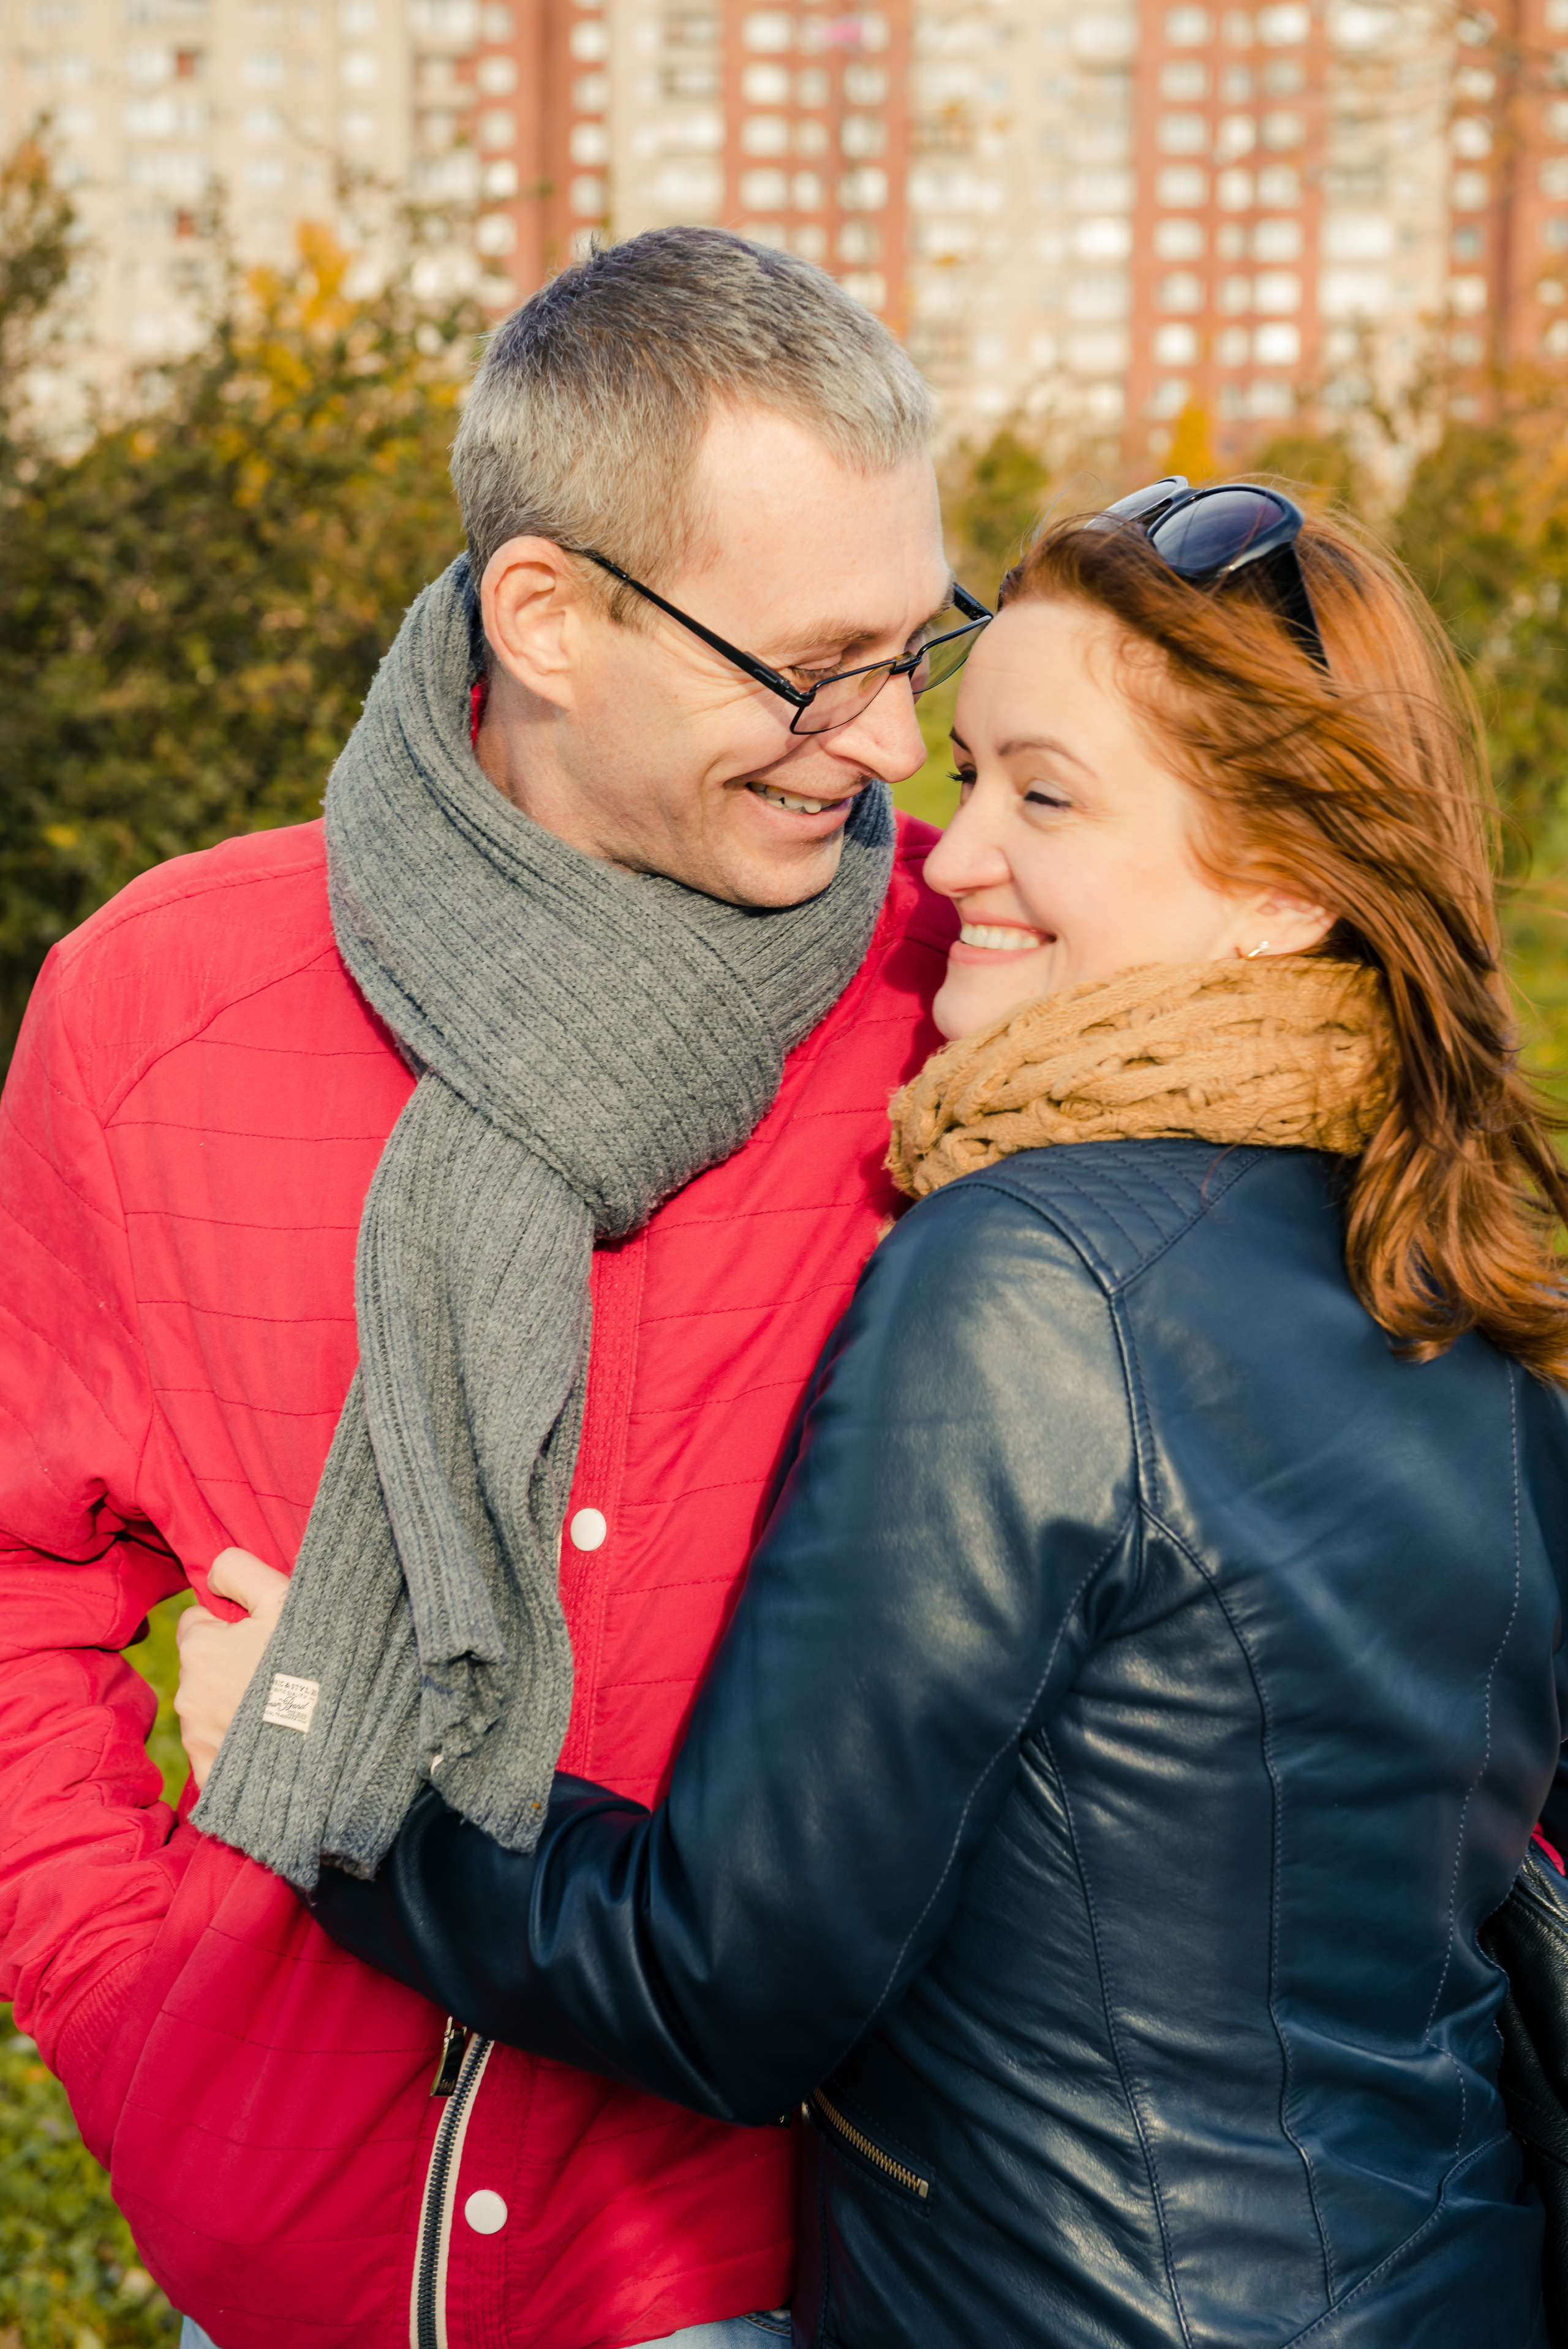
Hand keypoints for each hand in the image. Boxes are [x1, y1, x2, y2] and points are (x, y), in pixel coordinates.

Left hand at [175, 1548, 290, 1790]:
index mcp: (199, 1649)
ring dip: (234, 1703)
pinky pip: (215, 1750)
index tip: (260, 1635)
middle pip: (203, 1667)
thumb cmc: (310, 1664)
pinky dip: (235, 1745)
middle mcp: (188, 1694)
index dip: (229, 1624)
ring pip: (209, 1707)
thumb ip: (239, 1571)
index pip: (196, 1623)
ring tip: (280, 1707)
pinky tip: (269, 1741)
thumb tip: (211, 1574)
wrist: (333, 1741)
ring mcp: (198, 1738)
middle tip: (277, 1672)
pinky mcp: (210, 1773)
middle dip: (230, 1665)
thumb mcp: (282, 1598)